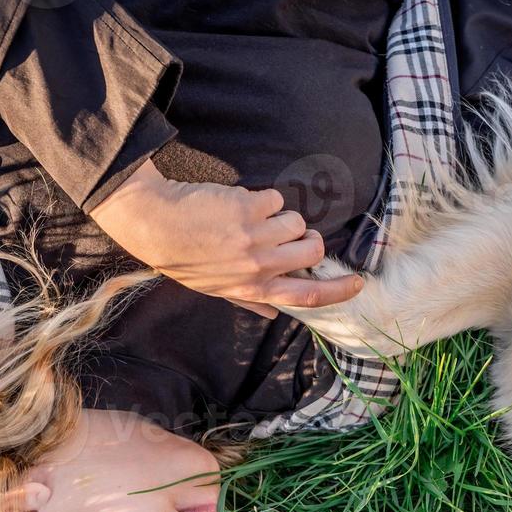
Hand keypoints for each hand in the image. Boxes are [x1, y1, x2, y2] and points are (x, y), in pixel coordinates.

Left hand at [90, 160, 362, 317]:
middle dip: (308, 238)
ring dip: (282, 216)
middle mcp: (258, 266)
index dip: (338, 290)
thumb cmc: (183, 258)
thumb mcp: (215, 289)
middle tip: (288, 234)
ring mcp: (255, 236)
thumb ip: (248, 299)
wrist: (154, 224)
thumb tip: (273, 313)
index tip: (357, 282)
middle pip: (313, 250)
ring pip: (297, 221)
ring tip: (255, 218)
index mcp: (253, 289)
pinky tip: (238, 204)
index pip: (308, 296)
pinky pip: (277, 199)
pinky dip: (264, 198)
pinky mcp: (249, 208)